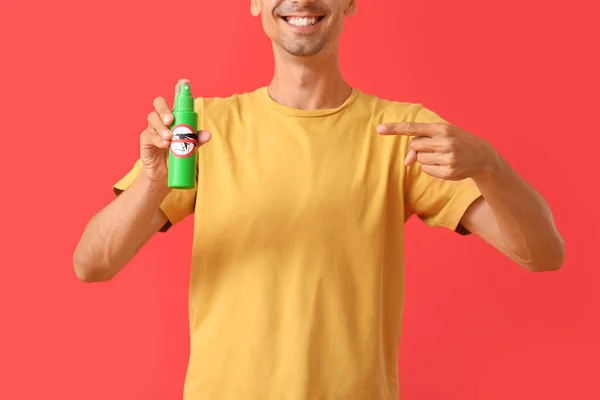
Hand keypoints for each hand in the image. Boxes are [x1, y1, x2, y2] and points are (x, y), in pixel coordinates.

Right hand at [141, 78, 211, 183]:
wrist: (164, 174)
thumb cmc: (178, 156)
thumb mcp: (190, 148)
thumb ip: (197, 140)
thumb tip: (207, 134)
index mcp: (175, 117)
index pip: (176, 100)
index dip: (179, 89)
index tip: (184, 83)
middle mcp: (162, 119)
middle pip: (159, 103)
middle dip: (164, 109)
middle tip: (171, 120)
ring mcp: (152, 128)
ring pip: (152, 118)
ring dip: (161, 126)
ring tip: (170, 137)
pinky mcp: (146, 139)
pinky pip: (149, 135)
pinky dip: (158, 139)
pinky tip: (164, 144)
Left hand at [377, 122, 497, 180]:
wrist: (482, 156)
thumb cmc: (457, 142)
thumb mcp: (442, 136)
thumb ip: (421, 142)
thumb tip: (406, 162)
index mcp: (442, 129)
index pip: (413, 128)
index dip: (394, 128)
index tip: (379, 129)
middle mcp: (444, 143)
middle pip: (413, 146)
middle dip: (419, 147)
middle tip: (434, 146)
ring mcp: (447, 159)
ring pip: (419, 159)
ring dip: (425, 158)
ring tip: (442, 155)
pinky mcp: (448, 173)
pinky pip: (426, 170)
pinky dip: (430, 167)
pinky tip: (444, 164)